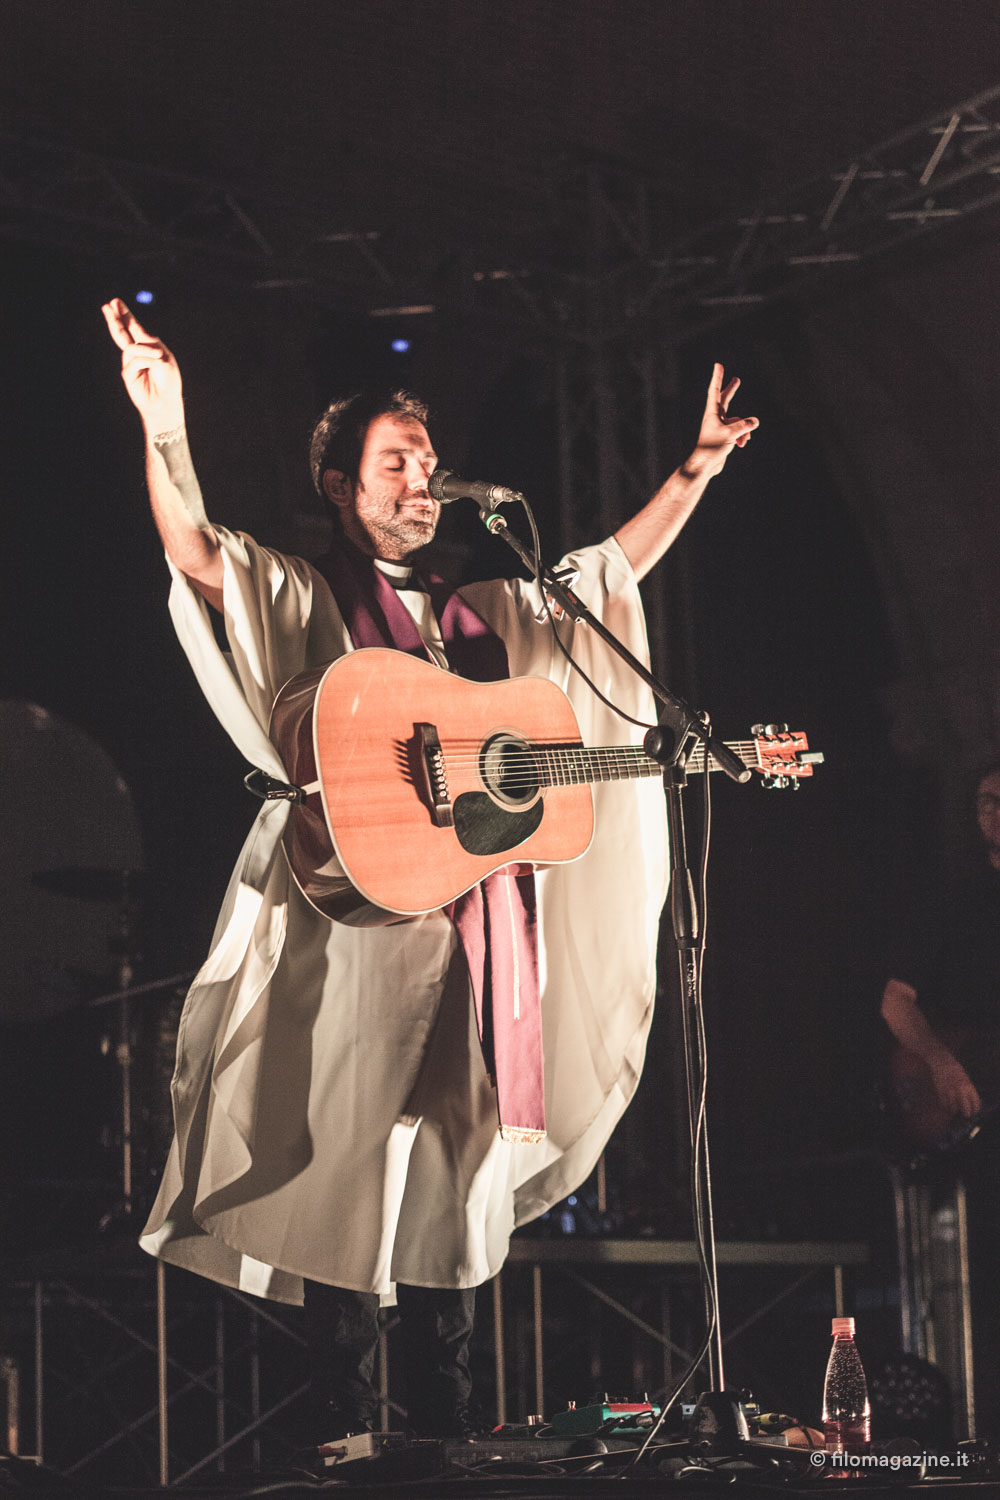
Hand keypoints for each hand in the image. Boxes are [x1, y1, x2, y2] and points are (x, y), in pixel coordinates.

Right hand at [101, 298, 183, 432]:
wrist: (166, 401)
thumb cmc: (169, 380)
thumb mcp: (163, 356)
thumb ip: (148, 344)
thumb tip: (134, 339)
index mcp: (147, 345)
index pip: (133, 327)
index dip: (124, 315)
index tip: (114, 302)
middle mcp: (137, 352)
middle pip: (122, 333)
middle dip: (115, 319)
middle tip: (107, 306)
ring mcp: (131, 363)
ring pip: (130, 348)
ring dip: (146, 351)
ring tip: (159, 356)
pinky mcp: (128, 374)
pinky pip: (134, 361)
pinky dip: (147, 360)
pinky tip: (156, 364)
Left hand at [685, 363, 758, 477]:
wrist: (705, 466)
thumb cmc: (712, 448)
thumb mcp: (731, 434)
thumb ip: (744, 425)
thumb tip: (755, 421)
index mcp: (712, 413)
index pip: (715, 391)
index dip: (718, 377)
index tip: (718, 365)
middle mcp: (715, 418)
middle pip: (725, 400)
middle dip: (731, 390)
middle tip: (736, 379)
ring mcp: (720, 427)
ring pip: (738, 422)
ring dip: (744, 430)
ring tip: (743, 440)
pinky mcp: (725, 437)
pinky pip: (738, 431)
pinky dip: (742, 436)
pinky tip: (742, 444)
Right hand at [930, 1054, 980, 1119]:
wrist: (942, 1061)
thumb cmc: (955, 1069)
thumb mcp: (965, 1078)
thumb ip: (968, 1089)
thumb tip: (970, 1101)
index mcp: (968, 1086)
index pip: (975, 1102)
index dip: (975, 1109)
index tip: (974, 1111)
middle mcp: (960, 1089)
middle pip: (965, 1108)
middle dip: (966, 1113)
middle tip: (965, 1114)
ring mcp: (950, 1090)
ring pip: (953, 1108)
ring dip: (954, 1111)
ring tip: (955, 1110)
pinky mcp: (940, 1090)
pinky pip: (944, 1103)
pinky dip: (946, 1106)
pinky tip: (947, 1105)